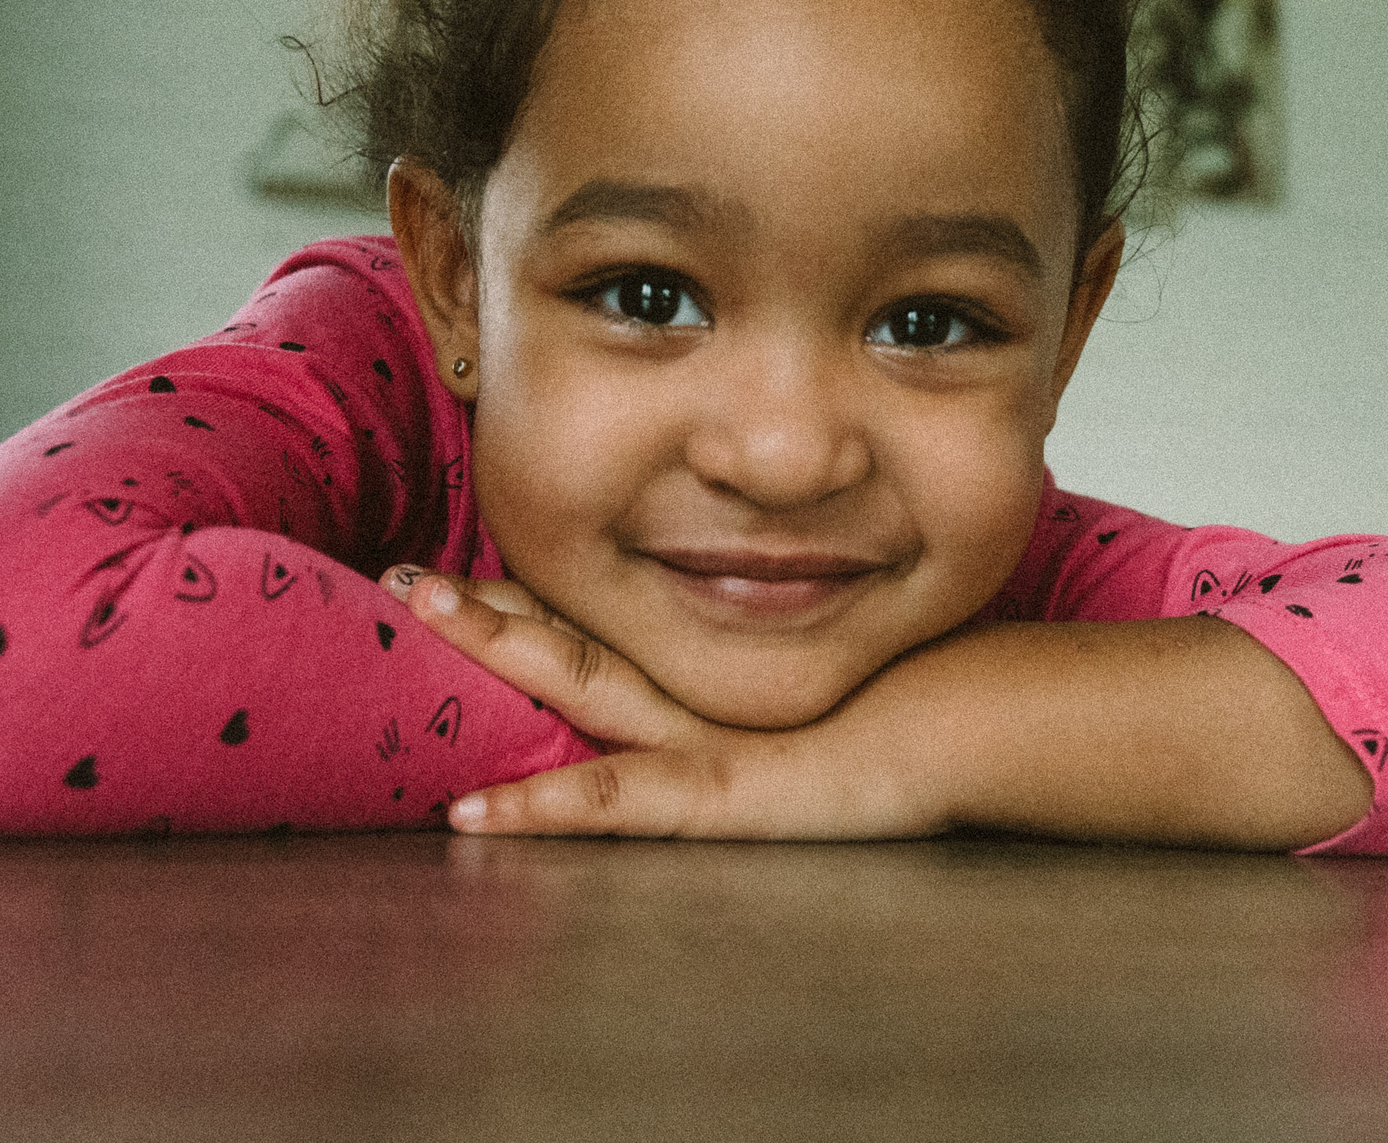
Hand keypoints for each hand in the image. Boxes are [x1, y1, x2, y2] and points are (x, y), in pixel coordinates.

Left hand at [379, 566, 927, 839]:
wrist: (987, 716)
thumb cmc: (924, 686)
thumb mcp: (828, 664)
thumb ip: (781, 637)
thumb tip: (767, 600)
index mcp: (714, 657)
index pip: (601, 619)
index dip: (525, 595)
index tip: (449, 572)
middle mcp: (701, 681)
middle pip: (574, 634)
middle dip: (484, 604)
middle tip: (400, 576)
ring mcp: (706, 731)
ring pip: (581, 682)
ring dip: (498, 647)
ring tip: (423, 613)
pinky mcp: (724, 791)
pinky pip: (618, 802)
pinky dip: (545, 807)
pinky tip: (475, 815)